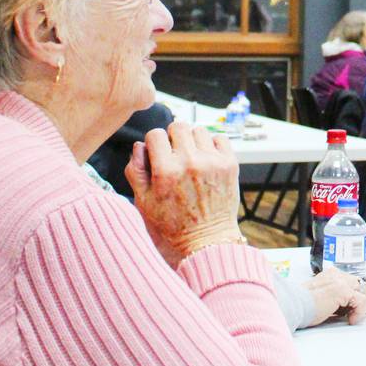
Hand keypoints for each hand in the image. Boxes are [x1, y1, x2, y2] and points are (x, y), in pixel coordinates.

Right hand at [126, 122, 243, 267]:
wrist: (206, 240)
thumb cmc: (172, 225)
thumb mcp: (143, 202)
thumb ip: (136, 170)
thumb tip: (139, 145)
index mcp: (166, 171)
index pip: (155, 134)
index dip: (154, 143)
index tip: (158, 153)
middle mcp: (190, 162)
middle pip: (178, 126)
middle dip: (173, 138)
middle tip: (174, 155)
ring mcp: (213, 162)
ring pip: (199, 130)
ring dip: (193, 140)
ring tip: (191, 159)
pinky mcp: (230, 164)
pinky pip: (220, 137)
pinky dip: (212, 144)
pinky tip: (207, 160)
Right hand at [303, 268, 365, 326]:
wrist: (293, 306)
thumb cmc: (301, 306)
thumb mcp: (318, 297)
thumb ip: (332, 297)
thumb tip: (344, 308)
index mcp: (329, 275)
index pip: (350, 281)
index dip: (354, 295)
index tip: (352, 308)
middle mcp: (335, 274)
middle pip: (359, 284)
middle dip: (360, 298)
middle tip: (356, 313)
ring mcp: (340, 281)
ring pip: (363, 291)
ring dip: (361, 306)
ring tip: (353, 317)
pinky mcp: (342, 291)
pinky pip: (361, 301)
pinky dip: (360, 312)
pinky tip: (351, 320)